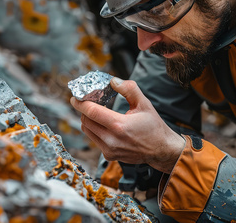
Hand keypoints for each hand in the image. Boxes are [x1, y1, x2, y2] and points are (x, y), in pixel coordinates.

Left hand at [70, 77, 184, 173]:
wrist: (161, 150)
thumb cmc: (153, 126)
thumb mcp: (144, 103)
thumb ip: (129, 89)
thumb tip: (113, 81)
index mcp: (119, 126)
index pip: (92, 112)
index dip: (80, 103)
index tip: (74, 98)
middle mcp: (112, 140)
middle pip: (86, 121)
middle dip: (84, 110)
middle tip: (88, 102)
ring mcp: (109, 150)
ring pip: (88, 131)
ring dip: (88, 120)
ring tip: (97, 112)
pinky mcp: (109, 156)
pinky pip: (95, 139)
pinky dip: (95, 130)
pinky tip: (105, 124)